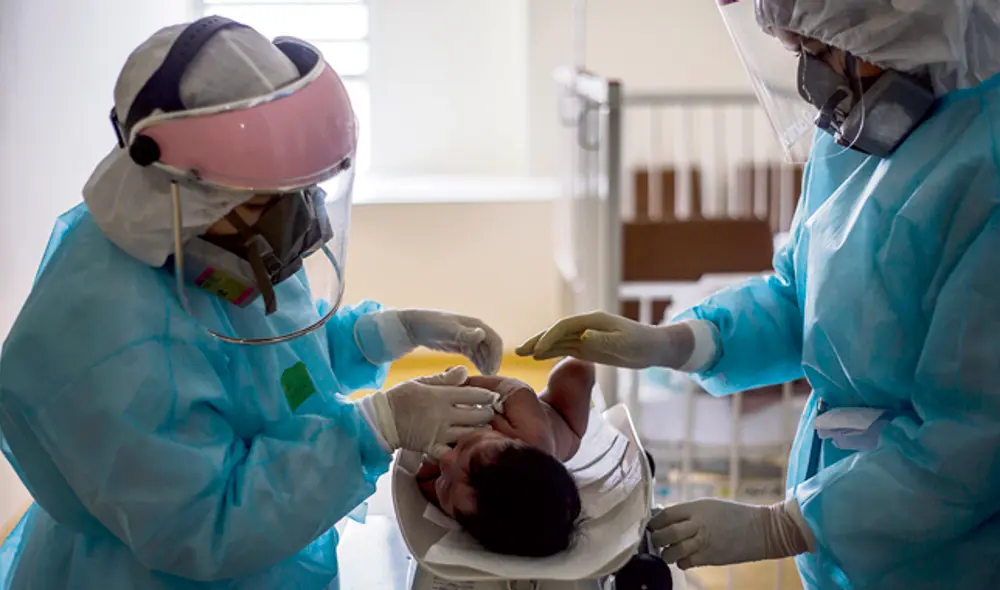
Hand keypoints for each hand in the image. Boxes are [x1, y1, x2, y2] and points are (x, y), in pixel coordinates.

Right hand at [374, 366, 497, 458]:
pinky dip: (461, 450)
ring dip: (480, 431)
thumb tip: (465, 371)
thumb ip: (444, 379)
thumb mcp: (421, 382)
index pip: (473, 394)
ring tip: (485, 429)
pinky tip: (468, 447)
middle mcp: (443, 414)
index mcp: (441, 395)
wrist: (381, 420)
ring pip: (469, 433)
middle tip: (492, 413)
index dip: (487, 396)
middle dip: (488, 414)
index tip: (493, 397)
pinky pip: (451, 452)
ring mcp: (438, 433)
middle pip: (476, 415)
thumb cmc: (401, 397)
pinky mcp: (432, 447)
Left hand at [398, 310, 502, 374]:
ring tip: (484, 381)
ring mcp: (469, 338)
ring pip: (485, 353)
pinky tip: (478, 376)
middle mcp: (476, 330)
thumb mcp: (447, 330)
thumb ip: (465, 334)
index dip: (497, 357)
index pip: (495, 341)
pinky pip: (476, 356)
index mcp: (476, 324)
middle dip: (493, 364)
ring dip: (487, 365)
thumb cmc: (430, 325)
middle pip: (492, 349)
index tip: (492, 373)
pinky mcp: (462, 345)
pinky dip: (479, 365)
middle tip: (488, 381)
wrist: (413, 325)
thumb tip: (482, 334)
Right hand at [516, 311, 696, 369]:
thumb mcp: (625, 345)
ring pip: (558, 340)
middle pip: (556, 332)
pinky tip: (539, 358)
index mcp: (592, 321)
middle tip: (518, 351)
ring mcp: (586, 335)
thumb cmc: (642, 344)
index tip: (537, 351)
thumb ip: (603, 342)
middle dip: (538, 340)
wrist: (654, 348)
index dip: (549, 337)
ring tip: (522, 354)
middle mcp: (586, 326)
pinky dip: (551, 352)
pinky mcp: (588, 346)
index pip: (564, 327)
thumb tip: (583, 337)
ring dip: (540, 346)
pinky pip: (565, 348)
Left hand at [648, 498, 812, 568]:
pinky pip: (685, 563)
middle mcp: (697, 525)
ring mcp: (703, 543)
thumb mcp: (709, 505)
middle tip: (656, 539)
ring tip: (668, 550)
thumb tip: (666, 519)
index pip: (665, 515)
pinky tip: (684, 558)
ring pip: (672, 552)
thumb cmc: (734, 515)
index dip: (654, 521)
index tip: (651, 525)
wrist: (762, 530)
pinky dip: (681, 562)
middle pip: (665, 534)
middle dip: (656, 538)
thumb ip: (688, 512)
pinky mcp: (710, 558)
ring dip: (666, 553)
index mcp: (696, 508)